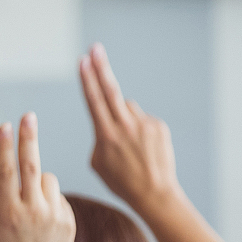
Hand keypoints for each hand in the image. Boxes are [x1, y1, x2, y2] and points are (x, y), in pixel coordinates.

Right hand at [0, 113, 76, 241]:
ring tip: (33, 206)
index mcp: (7, 213)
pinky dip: (50, 201)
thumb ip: (0, 201)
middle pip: (30, 164)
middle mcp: (30, 211)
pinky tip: (46, 224)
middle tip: (29, 116)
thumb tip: (15, 174)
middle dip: (28, 137)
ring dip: (39, 182)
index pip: (5, 170)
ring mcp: (52, 216)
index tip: (5, 126)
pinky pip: (58, 197)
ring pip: (47, 179)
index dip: (4, 146)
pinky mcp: (68, 221)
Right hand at [81, 44, 179, 216]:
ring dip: (124, 119)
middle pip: (111, 90)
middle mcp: (126, 126)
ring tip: (130, 145)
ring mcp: (145, 125)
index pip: (94, 101)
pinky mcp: (159, 126)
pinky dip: (140, 129)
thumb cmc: (121, 181)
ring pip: (127, 109)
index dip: (87, 79)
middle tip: (95, 48)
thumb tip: (110, 118)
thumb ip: (101, 135)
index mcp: (106, 135)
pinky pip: (143, 119)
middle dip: (101, 67)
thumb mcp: (98, 162)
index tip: (82, 61)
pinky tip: (143, 148)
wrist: (155, 194)